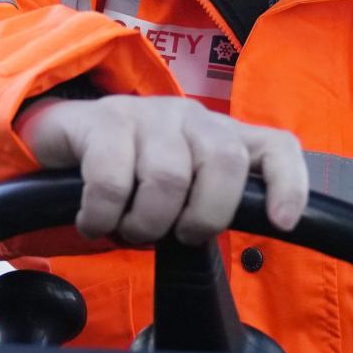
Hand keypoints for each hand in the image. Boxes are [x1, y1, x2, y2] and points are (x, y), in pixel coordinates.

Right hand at [13, 94, 307, 245]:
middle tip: (177, 234)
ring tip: (127, 227)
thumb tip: (244, 239)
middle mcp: (192, 117)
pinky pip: (112, 180)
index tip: (282, 222)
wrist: (63, 137)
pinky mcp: (103, 120)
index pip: (276, 147)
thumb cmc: (131, 172)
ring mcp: (148, 113)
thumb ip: (211, 203)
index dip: (289, 183)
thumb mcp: (180, 188)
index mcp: (221, 135)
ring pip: (168, 177)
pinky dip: (102, 216)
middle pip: (224, 162)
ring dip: (145, 222)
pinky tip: (93, 221)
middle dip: (203, 215)